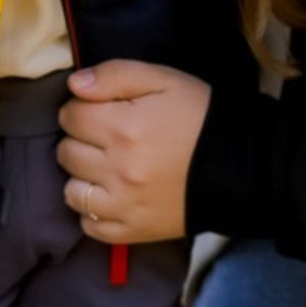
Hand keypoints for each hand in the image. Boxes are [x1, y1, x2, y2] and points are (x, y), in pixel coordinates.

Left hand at [56, 59, 210, 242]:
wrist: (239, 166)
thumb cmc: (199, 115)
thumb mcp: (162, 79)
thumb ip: (115, 75)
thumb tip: (74, 85)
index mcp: (124, 128)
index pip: (70, 116)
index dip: (80, 107)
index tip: (97, 108)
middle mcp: (119, 170)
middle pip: (66, 152)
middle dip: (78, 138)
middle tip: (102, 134)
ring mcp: (125, 206)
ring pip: (72, 191)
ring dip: (81, 175)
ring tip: (103, 164)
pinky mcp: (135, 232)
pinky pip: (90, 226)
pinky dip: (92, 211)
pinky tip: (109, 194)